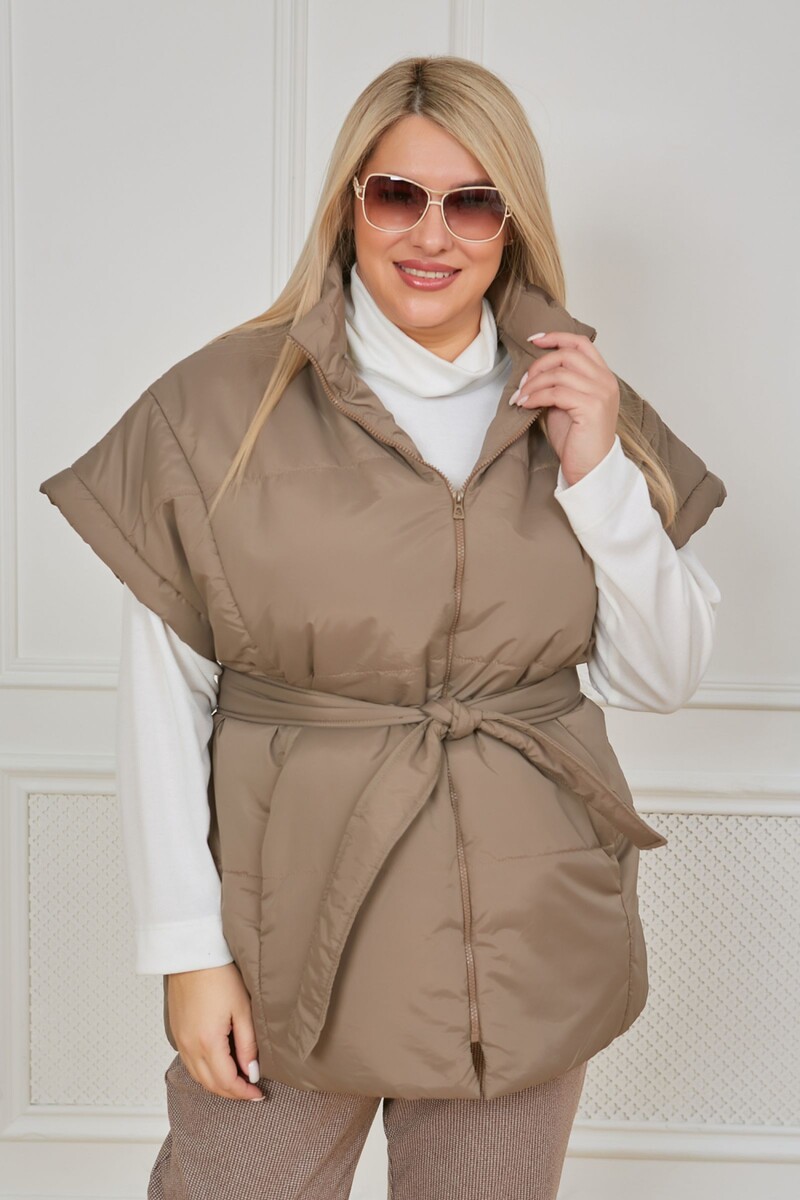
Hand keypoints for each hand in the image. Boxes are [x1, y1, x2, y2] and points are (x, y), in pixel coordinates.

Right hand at [166, 961, 264, 1099]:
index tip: (259, 1094)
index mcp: (207, 1042)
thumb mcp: (242, 1010)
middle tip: (251, 1092)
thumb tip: (252, 1072)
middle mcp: (189, 1046)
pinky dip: (205, 1072)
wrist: (193, 954)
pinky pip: (190, 1064)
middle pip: (210, 1085)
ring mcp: (180, 1041)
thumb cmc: (219, 975)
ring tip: (238, 1081)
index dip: (244, 1093)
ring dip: (218, 1084)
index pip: (226, 1082)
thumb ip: (248, 1045)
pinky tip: (219, 1066)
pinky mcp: (177, 1033)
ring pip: (198, 1077)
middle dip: (232, 1093)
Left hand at [509, 331, 619, 486]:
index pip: (581, 343)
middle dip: (538, 365)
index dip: (556, 337)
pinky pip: (556, 392)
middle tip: (523, 382)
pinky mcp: (591, 407)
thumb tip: (534, 372)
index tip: (534, 340)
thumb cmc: (577, 440)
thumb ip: (558, 384)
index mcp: (602, 376)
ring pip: (559, 373)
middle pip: (567, 355)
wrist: (590, 468)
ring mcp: (600, 393)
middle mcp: (605, 381)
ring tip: (520, 397)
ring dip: (533, 384)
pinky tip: (525, 405)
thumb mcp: (566, 404)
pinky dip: (535, 397)